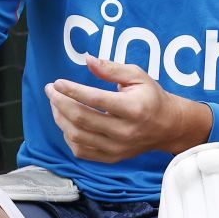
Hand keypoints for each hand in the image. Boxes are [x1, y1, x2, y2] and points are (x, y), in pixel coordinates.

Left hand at [44, 56, 209, 162]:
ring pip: (77, 136)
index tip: (57, 83)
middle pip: (82, 118)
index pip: (96, 99)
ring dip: (60, 118)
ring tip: (56, 104)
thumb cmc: (151, 97)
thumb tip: (88, 60)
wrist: (168, 126)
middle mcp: (125, 131)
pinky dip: (69, 136)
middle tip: (50, 90)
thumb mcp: (137, 76)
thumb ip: (111, 68)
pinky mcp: (112, 157)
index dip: (72, 91)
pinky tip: (67, 123)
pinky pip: (81, 151)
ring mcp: (118, 147)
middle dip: (60, 102)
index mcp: (134, 108)